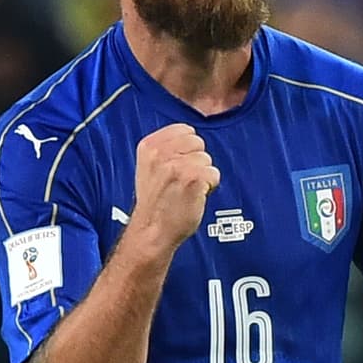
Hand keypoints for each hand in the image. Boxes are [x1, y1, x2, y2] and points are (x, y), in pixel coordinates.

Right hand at [128, 124, 219, 250]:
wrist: (151, 232)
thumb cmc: (155, 203)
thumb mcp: (149, 167)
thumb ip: (166, 149)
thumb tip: (191, 136)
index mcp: (148, 146)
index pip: (184, 130)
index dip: (187, 149)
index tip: (178, 166)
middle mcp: (161, 153)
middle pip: (198, 142)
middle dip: (196, 161)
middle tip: (182, 181)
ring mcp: (177, 165)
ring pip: (207, 159)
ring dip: (202, 175)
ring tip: (186, 191)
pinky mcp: (193, 178)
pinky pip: (214, 174)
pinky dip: (209, 187)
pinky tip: (194, 197)